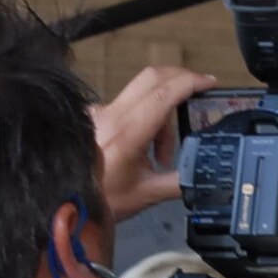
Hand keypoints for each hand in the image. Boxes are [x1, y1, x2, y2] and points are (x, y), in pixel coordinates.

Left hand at [91, 66, 215, 219]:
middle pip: (152, 77)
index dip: (191, 82)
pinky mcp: (95, 115)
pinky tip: (144, 147)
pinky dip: (146, 119)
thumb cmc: (105, 199)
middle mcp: (113, 114)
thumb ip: (182, 180)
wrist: (67, 200)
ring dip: (163, 111)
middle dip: (180, 79)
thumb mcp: (149, 194)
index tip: (210, 82)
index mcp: (128, 132)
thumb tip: (205, 171)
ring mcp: (101, 112)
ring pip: (142, 93)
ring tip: (163, 152)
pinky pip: (128, 105)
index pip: (164, 94)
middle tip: (199, 91)